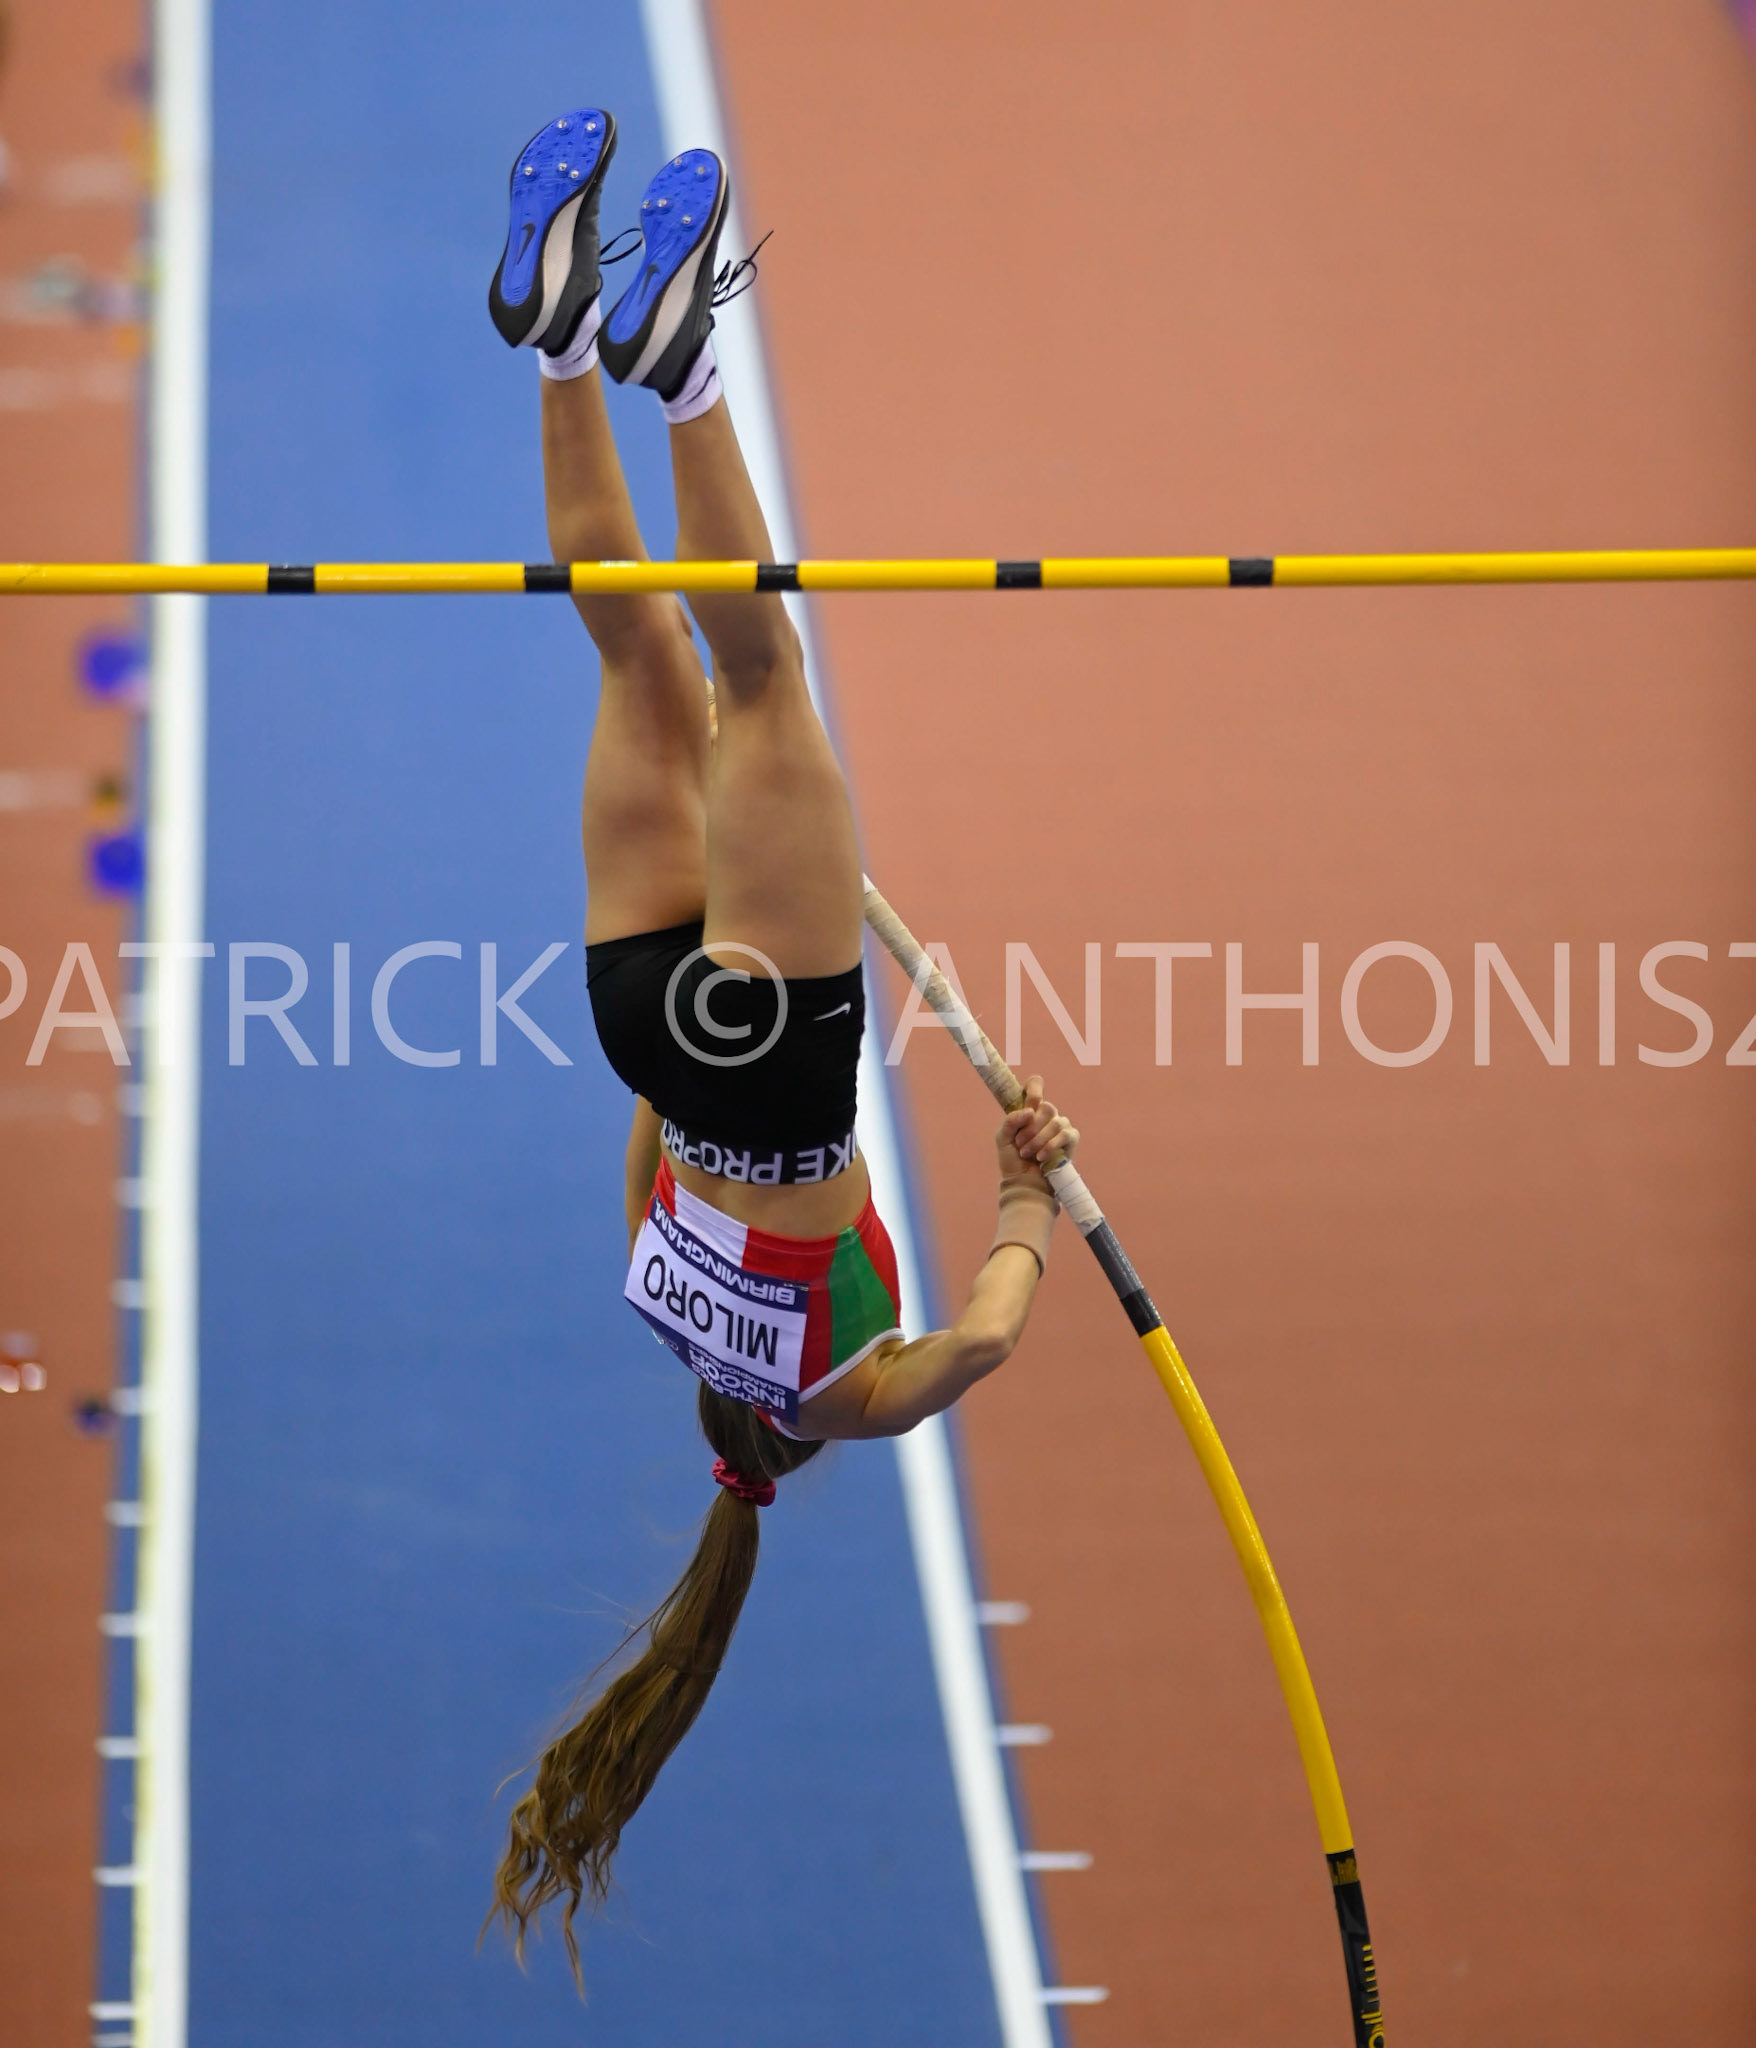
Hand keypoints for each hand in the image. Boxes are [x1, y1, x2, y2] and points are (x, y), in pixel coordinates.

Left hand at [996, 1075, 1078, 1196]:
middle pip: (1046, 1107)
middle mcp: (1046, 1115)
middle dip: (1030, 1128)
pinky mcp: (1071, 1139)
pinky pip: (1065, 1134)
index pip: (1035, 1086)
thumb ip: (1011, 1121)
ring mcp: (1060, 1126)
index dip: (1034, 1087)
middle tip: (1020, 1144)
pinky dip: (1051, 1145)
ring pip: (1054, 1122)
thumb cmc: (1013, 1160)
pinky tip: (1042, 1157)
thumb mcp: (1003, 1138)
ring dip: (1038, 1140)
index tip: (1030, 1098)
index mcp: (1029, 1111)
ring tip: (1027, 1153)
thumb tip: (1030, 1111)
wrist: (1024, 1182)